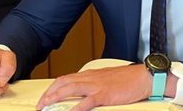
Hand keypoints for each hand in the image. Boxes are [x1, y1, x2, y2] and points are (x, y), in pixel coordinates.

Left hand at [36, 64, 151, 110]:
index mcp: (89, 75)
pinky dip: (77, 107)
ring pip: (70, 89)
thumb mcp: (105, 80)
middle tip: (40, 105)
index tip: (44, 97)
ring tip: (47, 107)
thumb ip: (92, 86)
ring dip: (56, 98)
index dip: (52, 88)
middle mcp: (89, 78)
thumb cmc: (126, 80)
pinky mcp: (105, 94)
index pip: (65, 79)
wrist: (142, 77)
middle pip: (63, 83)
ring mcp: (96, 86)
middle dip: (48, 94)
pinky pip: (87, 101)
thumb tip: (81, 95)